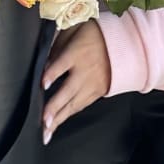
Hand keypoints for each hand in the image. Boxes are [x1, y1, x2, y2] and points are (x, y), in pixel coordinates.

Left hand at [41, 19, 110, 143]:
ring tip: (47, 132)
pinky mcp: (97, 93)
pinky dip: (68, 115)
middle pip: (68, 90)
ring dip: (59, 118)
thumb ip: (58, 46)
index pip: (63, 64)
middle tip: (44, 121)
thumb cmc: (92, 36)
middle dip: (55, 107)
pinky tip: (57, 123)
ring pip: (74, 104)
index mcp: (78, 53)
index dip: (52, 74)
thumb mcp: (74, 32)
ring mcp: (92, 84)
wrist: (122, 46)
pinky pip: (80, 106)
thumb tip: (44, 62)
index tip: (42, 84)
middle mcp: (85, 71)